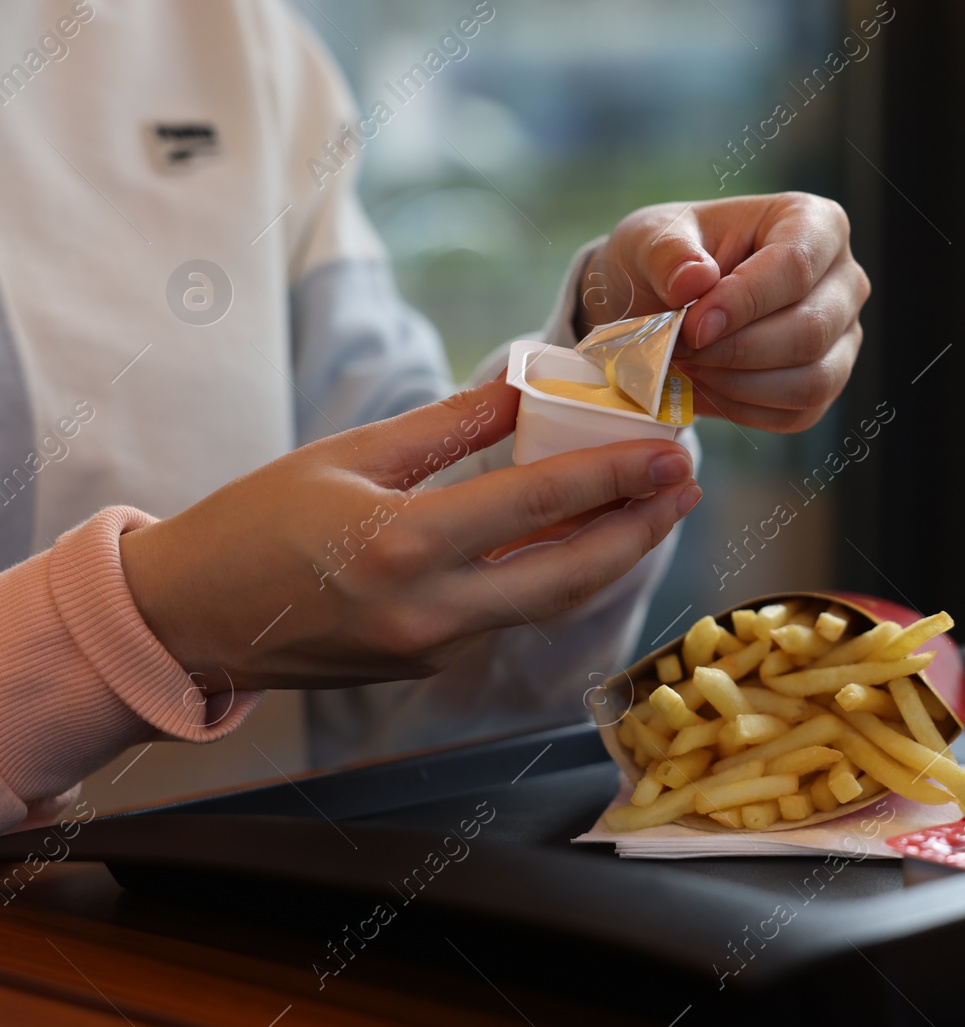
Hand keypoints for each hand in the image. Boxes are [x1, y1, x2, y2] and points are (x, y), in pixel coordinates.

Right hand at [119, 381, 699, 690]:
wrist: (189, 620)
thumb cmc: (255, 523)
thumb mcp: (350, 457)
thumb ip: (450, 426)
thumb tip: (528, 386)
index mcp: (403, 547)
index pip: (538, 506)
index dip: (615, 476)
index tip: (672, 451)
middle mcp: (429, 610)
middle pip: (570, 575)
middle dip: (640, 530)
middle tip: (689, 486)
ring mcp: (432, 648)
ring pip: (549, 602)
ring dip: (609, 556)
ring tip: (655, 511)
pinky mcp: (429, 663)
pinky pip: (511, 614)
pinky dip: (557, 576)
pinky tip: (585, 539)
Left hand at [581, 192, 869, 432]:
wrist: (664, 304)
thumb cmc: (668, 261)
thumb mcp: (650, 238)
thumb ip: (666, 253)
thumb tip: (694, 280)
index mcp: (814, 223)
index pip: (795, 267)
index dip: (742, 303)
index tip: (692, 327)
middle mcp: (843, 279)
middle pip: (810, 331)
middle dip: (736, 351)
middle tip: (681, 350)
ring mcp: (842, 335)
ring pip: (811, 381)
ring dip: (738, 385)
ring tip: (691, 368)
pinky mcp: (827, 382)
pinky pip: (797, 414)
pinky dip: (742, 409)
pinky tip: (705, 389)